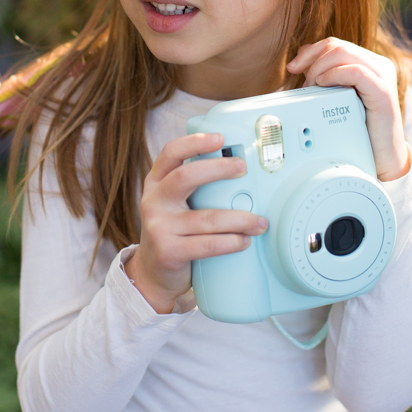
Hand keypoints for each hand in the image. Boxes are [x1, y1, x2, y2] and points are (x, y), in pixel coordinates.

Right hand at [125, 132, 266, 313]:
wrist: (152, 273)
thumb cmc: (174, 231)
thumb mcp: (174, 203)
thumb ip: (194, 187)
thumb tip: (242, 172)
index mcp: (156, 182)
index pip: (171, 153)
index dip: (195, 142)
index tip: (220, 138)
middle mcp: (154, 200)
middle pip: (186, 176)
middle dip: (218, 169)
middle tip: (243, 169)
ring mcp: (159, 226)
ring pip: (207, 218)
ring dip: (240, 219)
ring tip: (260, 222)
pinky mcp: (169, 252)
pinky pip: (208, 244)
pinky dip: (232, 242)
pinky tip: (244, 241)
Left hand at [287, 38, 409, 182]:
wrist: (382, 156)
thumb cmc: (361, 129)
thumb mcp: (338, 95)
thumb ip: (325, 72)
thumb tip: (304, 51)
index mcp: (369, 62)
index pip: (335, 44)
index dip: (310, 52)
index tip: (293, 68)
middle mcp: (378, 65)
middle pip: (336, 46)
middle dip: (312, 62)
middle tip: (304, 85)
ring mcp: (383, 76)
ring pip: (342, 53)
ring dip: (319, 69)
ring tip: (313, 88)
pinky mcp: (383, 91)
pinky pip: (355, 71)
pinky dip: (334, 74)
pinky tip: (324, 84)